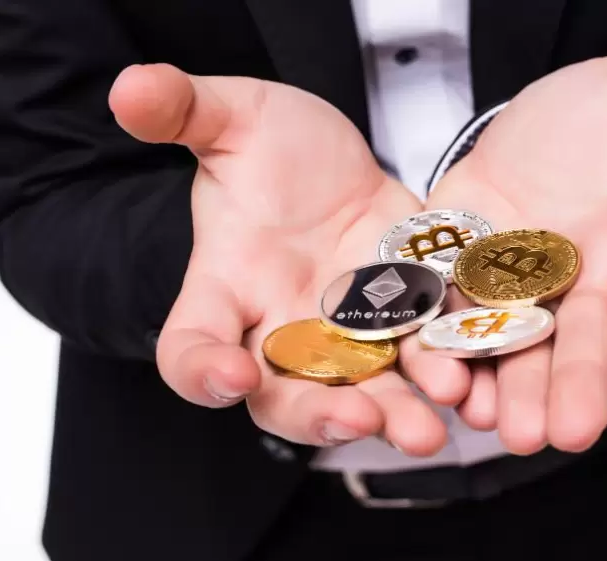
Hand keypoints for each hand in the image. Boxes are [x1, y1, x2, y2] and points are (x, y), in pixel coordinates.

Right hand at [109, 65, 469, 453]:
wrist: (337, 166)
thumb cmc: (273, 152)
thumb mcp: (233, 119)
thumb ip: (184, 111)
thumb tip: (130, 88)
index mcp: (225, 291)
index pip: (190, 347)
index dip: (201, 370)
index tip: (227, 375)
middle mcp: (282, 330)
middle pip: (285, 397)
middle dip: (319, 414)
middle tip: (356, 419)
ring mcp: (348, 336)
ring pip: (364, 393)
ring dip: (397, 412)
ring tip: (432, 426)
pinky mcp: (405, 324)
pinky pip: (424, 359)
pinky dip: (448, 373)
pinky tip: (476, 384)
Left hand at [426, 0, 606, 453]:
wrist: (525, 144)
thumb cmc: (591, 126)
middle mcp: (584, 285)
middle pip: (586, 341)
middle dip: (577, 385)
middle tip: (568, 434)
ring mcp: (519, 294)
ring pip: (518, 349)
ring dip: (507, 387)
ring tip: (499, 427)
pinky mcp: (459, 285)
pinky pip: (453, 322)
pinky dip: (443, 351)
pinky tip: (438, 383)